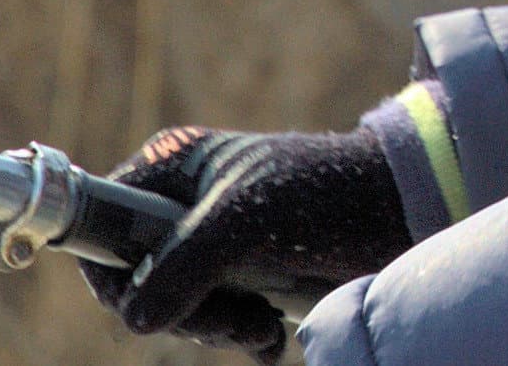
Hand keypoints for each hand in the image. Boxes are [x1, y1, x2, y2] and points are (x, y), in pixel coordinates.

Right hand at [80, 125, 412, 361]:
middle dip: (181, 313)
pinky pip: (218, 320)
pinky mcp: (248, 273)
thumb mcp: (248, 222)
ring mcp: (216, 240)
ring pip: (177, 308)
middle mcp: (185, 203)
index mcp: (171, 168)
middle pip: (137, 280)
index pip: (101, 227)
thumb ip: (185, 265)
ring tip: (261, 327)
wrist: (406, 212)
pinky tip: (270, 340)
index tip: (147, 307)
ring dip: (217, 331)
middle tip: (231, 322)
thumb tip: (136, 319)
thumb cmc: (327, 196)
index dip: (114, 275)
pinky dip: (241, 337)